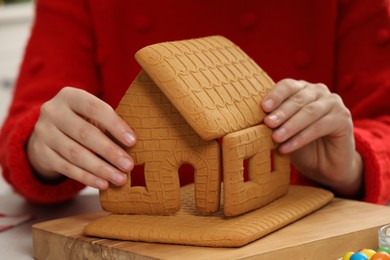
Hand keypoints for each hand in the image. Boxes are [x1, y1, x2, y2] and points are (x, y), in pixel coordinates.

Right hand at [27, 87, 136, 189]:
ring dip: (100, 168)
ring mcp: (43, 132)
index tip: (132, 141)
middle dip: (110, 151)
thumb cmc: (82, 121)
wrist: (48, 132)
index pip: (94, 108)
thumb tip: (133, 144)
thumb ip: (109, 123)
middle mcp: (53, 111)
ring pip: (75, 153)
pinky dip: (87, 177)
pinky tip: (103, 183)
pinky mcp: (41, 153)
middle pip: (84, 133)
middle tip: (128, 165)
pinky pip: (66, 168)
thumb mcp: (92, 115)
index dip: (115, 124)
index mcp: (70, 96)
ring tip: (120, 178)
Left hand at [261, 79, 362, 196]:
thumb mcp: (283, 131)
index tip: (263, 107)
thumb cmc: (299, 145)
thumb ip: (274, 121)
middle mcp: (319, 92)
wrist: (324, 166)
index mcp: (301, 89)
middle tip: (267, 123)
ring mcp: (333, 103)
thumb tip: (256, 118)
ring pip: (309, 112)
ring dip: (290, 125)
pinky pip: (320, 127)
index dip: (275, 95)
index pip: (288, 86)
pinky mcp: (343, 119)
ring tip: (276, 138)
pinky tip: (287, 148)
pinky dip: (301, 138)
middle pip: (298, 98)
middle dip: (281, 112)